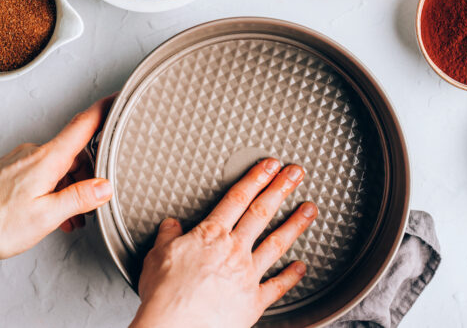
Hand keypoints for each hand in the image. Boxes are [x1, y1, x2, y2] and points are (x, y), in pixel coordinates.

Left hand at [0, 95, 114, 259]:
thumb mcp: (46, 215)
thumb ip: (80, 198)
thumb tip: (105, 186)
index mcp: (48, 159)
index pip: (84, 124)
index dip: (105, 109)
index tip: (119, 99)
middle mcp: (35, 154)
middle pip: (77, 152)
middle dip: (90, 176)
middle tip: (92, 203)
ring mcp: (22, 161)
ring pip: (61, 166)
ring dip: (71, 188)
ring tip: (68, 216)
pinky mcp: (13, 171)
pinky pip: (45, 173)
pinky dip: (55, 189)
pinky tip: (52, 211)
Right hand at [131, 159, 317, 327]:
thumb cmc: (166, 297)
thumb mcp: (156, 256)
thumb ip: (168, 236)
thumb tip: (171, 225)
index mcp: (211, 236)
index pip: (238, 198)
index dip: (256, 177)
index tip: (269, 166)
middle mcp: (234, 251)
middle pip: (262, 212)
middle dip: (281, 189)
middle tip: (296, 174)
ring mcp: (247, 274)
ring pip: (277, 243)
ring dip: (295, 224)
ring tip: (310, 210)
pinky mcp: (254, 301)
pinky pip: (277, 286)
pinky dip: (291, 276)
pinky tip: (301, 267)